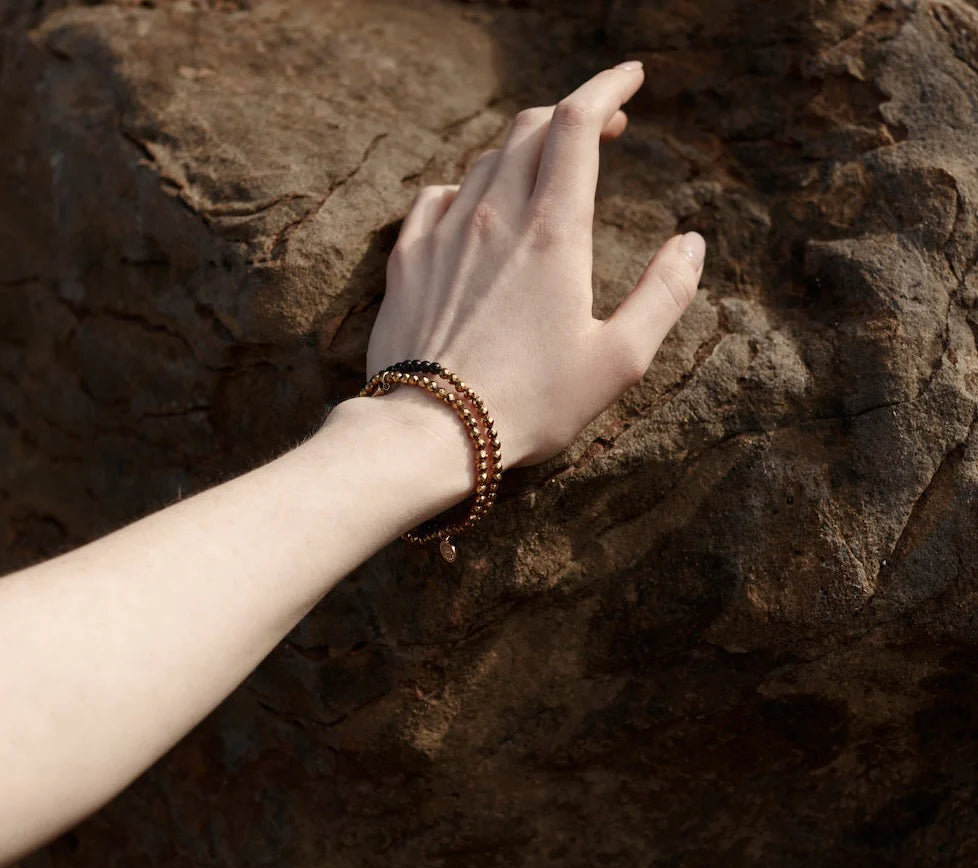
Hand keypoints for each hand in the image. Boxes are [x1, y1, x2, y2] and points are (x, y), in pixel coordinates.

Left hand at [366, 62, 705, 467]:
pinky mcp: (408, 258)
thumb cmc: (530, 403)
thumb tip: (692, 243)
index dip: (609, 87)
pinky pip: (438, 196)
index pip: (580, 123)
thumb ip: (664, 295)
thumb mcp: (619, 360)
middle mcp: (495, 215)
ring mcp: (444, 232)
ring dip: (524, 148)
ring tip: (548, 168)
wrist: (430, 431)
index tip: (632, 76)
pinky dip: (469, 186)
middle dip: (574, 113)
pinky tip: (478, 207)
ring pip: (486, 158)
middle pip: (533, 127)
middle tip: (605, 127)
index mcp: (553, 231)